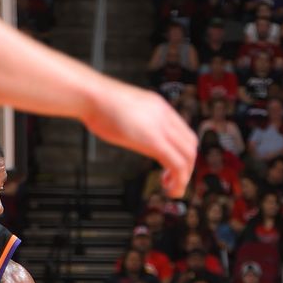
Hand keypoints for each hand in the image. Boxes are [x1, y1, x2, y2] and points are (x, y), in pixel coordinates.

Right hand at [83, 83, 196, 198]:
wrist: (91, 95)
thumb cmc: (99, 103)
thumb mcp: (127, 110)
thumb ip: (137, 121)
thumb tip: (135, 133)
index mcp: (160, 108)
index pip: (184, 132)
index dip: (183, 152)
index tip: (174, 166)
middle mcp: (165, 116)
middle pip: (191, 145)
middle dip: (188, 166)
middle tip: (175, 180)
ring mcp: (161, 127)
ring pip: (188, 156)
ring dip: (184, 176)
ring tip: (172, 187)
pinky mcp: (154, 140)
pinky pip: (176, 163)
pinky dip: (178, 179)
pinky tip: (168, 187)